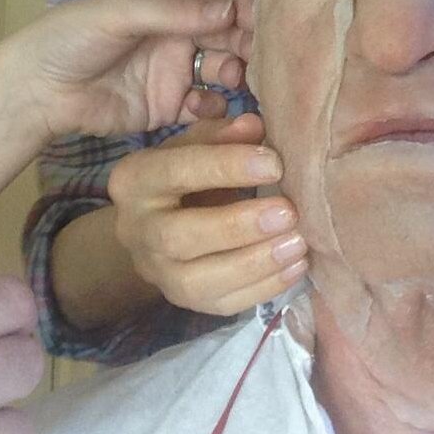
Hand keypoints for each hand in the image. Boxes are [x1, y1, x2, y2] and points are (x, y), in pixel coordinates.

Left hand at [11, 0, 253, 140]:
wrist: (36, 92)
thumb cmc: (70, 37)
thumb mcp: (120, 13)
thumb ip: (175, 13)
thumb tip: (229, 12)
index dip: (242, 5)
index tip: (258, 23)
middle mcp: (178, 27)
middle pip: (229, 31)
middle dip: (247, 42)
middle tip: (259, 57)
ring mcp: (176, 66)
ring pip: (224, 67)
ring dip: (236, 72)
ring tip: (233, 79)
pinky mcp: (170, 104)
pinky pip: (205, 105)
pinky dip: (214, 107)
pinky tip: (203, 107)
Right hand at [108, 114, 307, 315]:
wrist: (156, 223)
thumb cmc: (184, 173)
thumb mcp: (196, 144)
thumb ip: (223, 134)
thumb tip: (254, 129)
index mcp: (135, 180)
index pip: (177, 171)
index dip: (226, 166)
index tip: (275, 164)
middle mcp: (135, 231)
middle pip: (179, 236)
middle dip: (238, 226)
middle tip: (288, 212)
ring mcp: (156, 273)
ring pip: (198, 281)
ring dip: (255, 264)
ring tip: (298, 243)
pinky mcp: (182, 301)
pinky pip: (220, 305)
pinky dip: (263, 288)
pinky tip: (296, 266)